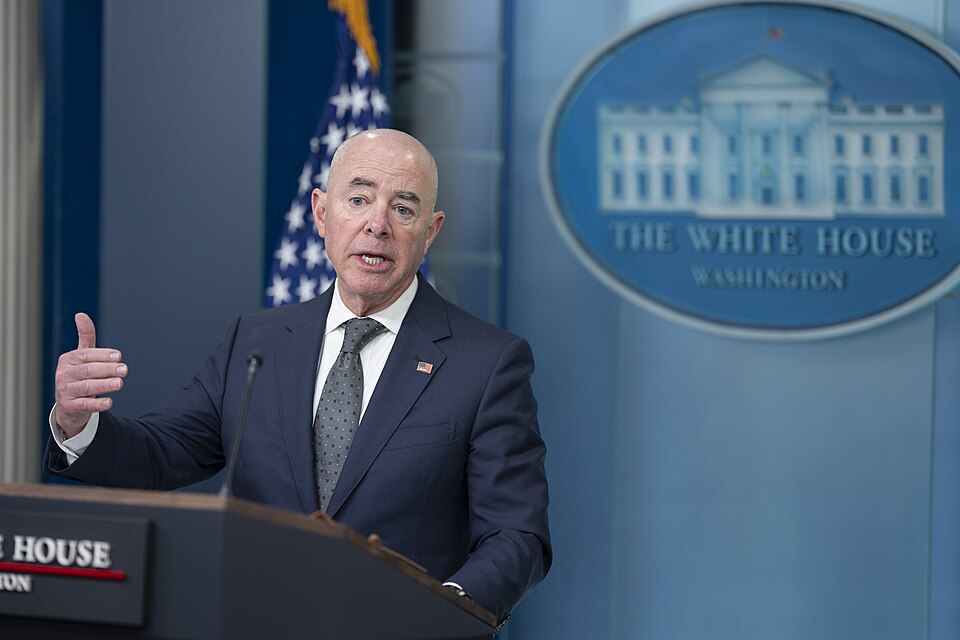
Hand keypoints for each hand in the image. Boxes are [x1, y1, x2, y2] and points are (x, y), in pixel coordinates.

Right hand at [54, 313, 127, 437]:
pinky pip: (84, 405)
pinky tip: (109, 402)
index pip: (87, 355)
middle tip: (124, 370)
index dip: (103, 355)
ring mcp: (66, 391)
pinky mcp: (70, 406)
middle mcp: (65, 374)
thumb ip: (85, 337)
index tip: (118, 356)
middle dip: (107, 369)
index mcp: (69, 359)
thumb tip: (81, 315)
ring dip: (104, 385)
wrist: (69, 405)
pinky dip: (97, 404)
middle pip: (88, 371)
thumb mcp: (81, 356)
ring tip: (119, 383)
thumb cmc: (79, 375)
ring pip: (86, 387)